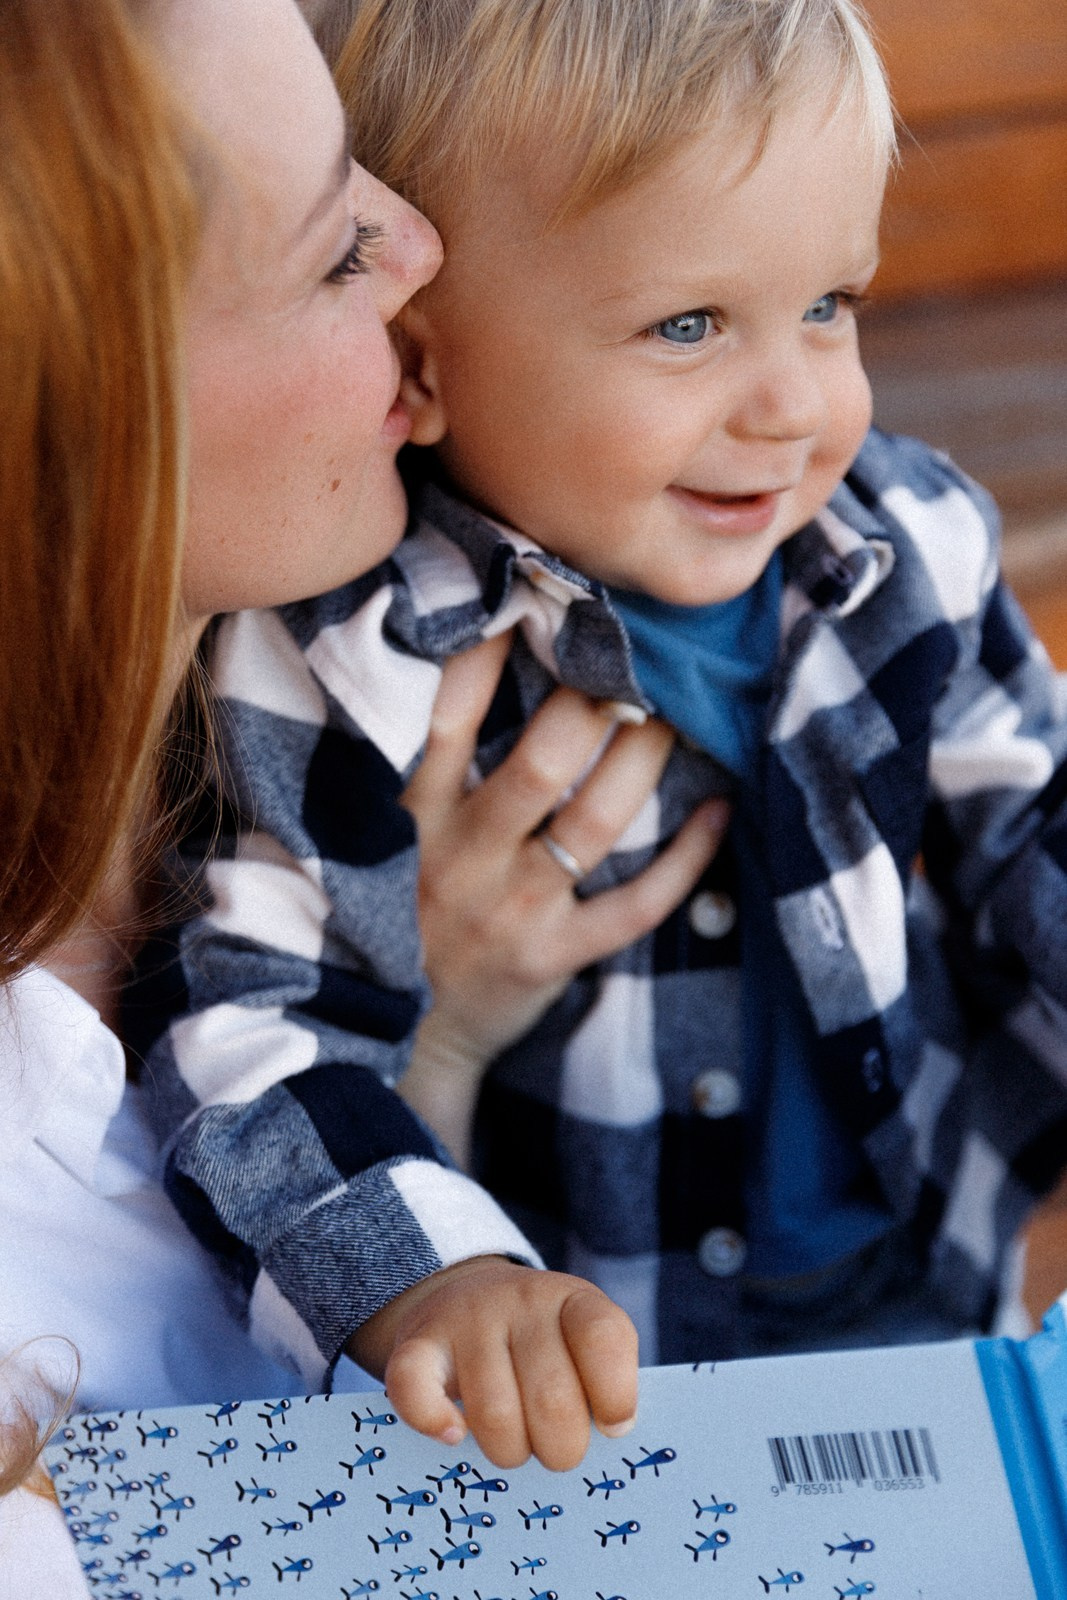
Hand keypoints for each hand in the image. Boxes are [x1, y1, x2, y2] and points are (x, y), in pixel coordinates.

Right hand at [347, 1256, 637, 1470]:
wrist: (466, 1297)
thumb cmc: (541, 1343)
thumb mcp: (581, 1343)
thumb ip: (604, 1382)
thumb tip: (610, 1432)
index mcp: (573, 1300)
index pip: (604, 1339)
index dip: (616, 1396)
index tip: (612, 1426)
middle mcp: (520, 1299)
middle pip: (553, 1399)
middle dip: (562, 1448)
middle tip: (556, 1448)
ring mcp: (465, 1318)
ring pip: (494, 1414)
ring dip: (509, 1450)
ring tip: (513, 1443)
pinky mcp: (416, 1343)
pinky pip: (415, 1391)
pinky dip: (434, 1421)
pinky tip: (454, 1433)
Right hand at [400, 633, 728, 1164]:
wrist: (399, 1032)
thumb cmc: (399, 908)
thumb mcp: (382, 832)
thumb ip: (413, 760)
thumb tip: (468, 647)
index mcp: (409, 814)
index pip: (443, 716)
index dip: (488, 653)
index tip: (536, 597)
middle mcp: (460, 855)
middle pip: (539, 762)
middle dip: (595, 701)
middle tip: (635, 654)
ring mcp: (511, 907)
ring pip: (594, 823)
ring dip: (645, 760)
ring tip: (680, 713)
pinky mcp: (552, 955)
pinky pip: (634, 905)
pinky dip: (685, 858)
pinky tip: (720, 811)